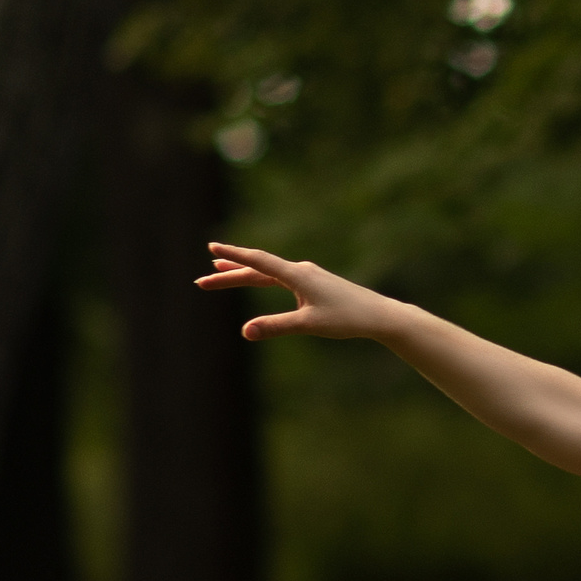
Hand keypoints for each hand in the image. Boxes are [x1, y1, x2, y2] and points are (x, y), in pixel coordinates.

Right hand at [198, 242, 406, 342]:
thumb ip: (276, 327)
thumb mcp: (309, 325)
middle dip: (228, 275)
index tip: (210, 248)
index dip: (233, 255)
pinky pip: (280, 278)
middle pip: (257, 269)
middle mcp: (300, 271)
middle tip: (201, 283)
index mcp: (297, 275)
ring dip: (243, 274)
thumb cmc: (348, 318)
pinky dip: (262, 277)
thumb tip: (245, 332)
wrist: (379, 315)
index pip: (258, 262)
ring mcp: (308, 276)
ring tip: (218, 270)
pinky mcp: (314, 284)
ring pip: (267, 273)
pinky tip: (259, 277)